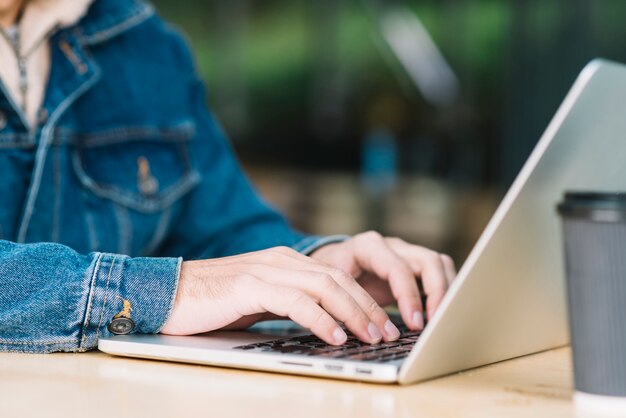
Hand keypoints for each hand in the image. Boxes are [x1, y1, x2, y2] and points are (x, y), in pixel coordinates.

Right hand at [160, 246, 402, 344]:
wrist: (168, 293)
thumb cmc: (214, 303)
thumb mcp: (260, 301)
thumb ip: (290, 304)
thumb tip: (324, 325)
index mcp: (286, 262)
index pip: (336, 277)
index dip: (364, 301)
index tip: (384, 324)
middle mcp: (280, 260)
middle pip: (338, 279)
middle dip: (367, 307)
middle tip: (388, 332)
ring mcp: (266, 270)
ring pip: (324, 287)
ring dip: (353, 313)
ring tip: (371, 337)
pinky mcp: (250, 285)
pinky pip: (295, 301)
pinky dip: (320, 319)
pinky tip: (335, 336)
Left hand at [310, 231, 455, 329]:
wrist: (327, 263)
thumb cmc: (327, 276)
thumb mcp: (330, 286)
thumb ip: (346, 303)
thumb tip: (363, 331)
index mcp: (367, 246)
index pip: (397, 267)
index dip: (408, 295)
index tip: (413, 322)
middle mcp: (391, 246)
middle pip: (428, 260)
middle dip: (436, 293)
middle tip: (434, 323)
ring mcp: (405, 253)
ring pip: (439, 264)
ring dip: (446, 291)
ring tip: (441, 320)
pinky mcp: (413, 266)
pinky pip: (439, 273)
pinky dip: (444, 292)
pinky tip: (439, 314)